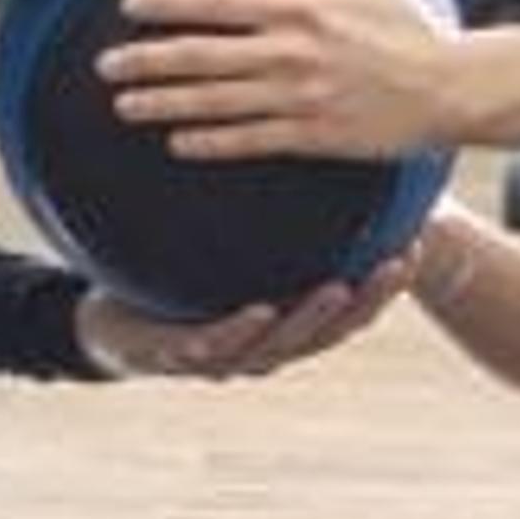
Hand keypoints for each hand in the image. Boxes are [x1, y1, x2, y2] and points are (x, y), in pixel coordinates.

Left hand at [73, 244, 419, 379]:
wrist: (105, 323)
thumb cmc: (173, 283)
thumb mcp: (227, 252)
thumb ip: (267, 225)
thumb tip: (307, 161)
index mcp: (279, 324)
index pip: (346, 307)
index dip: (383, 285)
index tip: (415, 249)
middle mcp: (258, 347)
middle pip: (327, 331)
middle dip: (366, 301)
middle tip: (396, 266)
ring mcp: (219, 357)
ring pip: (277, 345)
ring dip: (311, 319)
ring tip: (338, 288)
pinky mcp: (174, 356)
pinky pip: (211, 346)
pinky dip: (237, 331)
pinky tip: (259, 309)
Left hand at [100, 0, 458, 160]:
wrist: (454, 88)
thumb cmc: (412, 25)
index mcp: (300, 7)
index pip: (218, 2)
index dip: (167, 5)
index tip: (126, 7)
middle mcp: (291, 53)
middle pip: (202, 56)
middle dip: (146, 60)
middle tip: (103, 65)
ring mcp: (299, 97)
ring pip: (215, 101)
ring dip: (164, 103)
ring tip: (123, 105)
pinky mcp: (312, 135)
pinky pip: (249, 141)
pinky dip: (209, 142)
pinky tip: (176, 141)